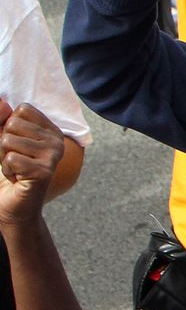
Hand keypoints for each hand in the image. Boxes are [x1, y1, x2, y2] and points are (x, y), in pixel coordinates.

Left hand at [0, 101, 62, 228]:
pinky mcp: (44, 171)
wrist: (11, 208)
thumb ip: (0, 120)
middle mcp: (56, 140)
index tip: (15, 146)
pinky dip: (6, 170)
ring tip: (15, 169)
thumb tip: (1, 101)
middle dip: (3, 144)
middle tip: (14, 160)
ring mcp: (53, 155)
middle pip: (13, 124)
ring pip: (8, 141)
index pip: (22, 110)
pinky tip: (16, 178)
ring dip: (3, 158)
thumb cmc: (8, 172)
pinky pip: (10, 159)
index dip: (8, 127)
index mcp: (50, 130)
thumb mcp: (2, 142)